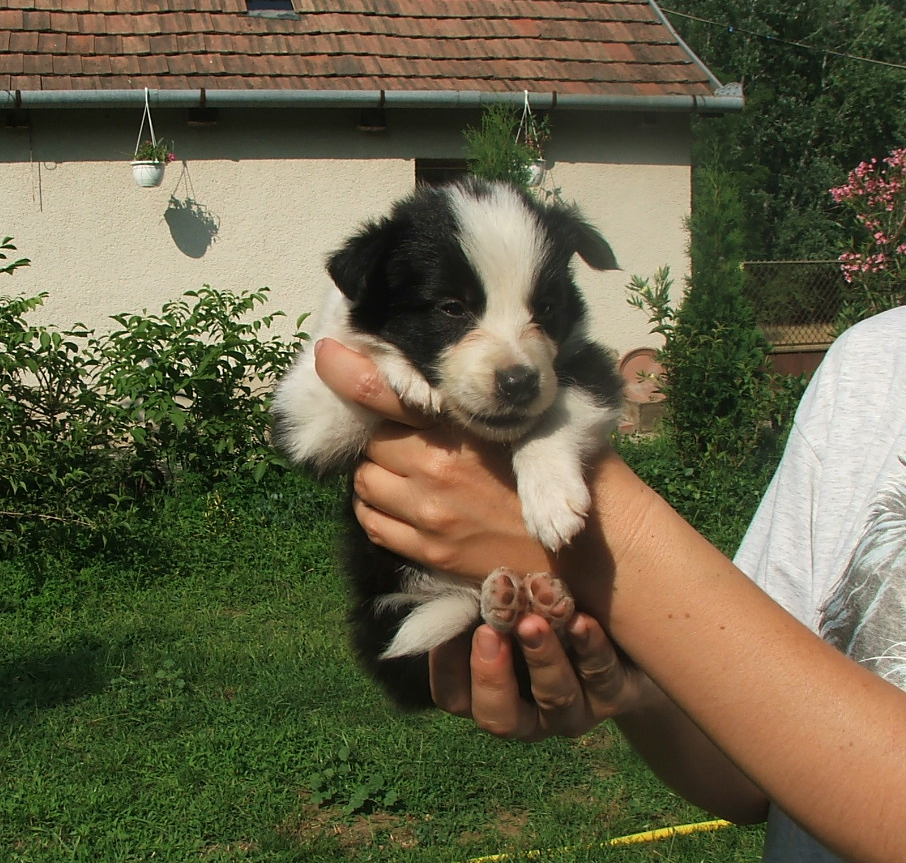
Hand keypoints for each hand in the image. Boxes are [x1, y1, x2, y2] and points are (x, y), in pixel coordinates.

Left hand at [314, 339, 547, 583]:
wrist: (578, 543)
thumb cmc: (545, 472)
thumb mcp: (509, 424)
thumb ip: (463, 405)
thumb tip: (414, 384)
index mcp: (457, 429)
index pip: (383, 394)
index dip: (346, 372)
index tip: (327, 355)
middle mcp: (435, 468)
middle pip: (369, 442)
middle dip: (377, 438)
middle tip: (399, 439)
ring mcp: (428, 514)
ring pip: (364, 483)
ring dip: (374, 473)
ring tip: (401, 473)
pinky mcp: (428, 551)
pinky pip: (374, 524)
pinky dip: (374, 510)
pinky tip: (397, 504)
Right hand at [431, 612, 647, 741]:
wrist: (619, 630)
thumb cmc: (542, 611)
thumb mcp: (506, 608)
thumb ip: (477, 604)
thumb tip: (445, 580)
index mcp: (492, 696)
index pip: (454, 697)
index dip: (445, 667)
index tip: (447, 627)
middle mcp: (530, 715)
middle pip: (499, 717)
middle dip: (491, 675)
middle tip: (488, 632)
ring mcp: (575, 711)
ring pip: (555, 698)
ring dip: (541, 658)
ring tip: (533, 622)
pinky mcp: (615, 694)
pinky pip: (602, 677)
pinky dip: (590, 648)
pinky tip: (582, 621)